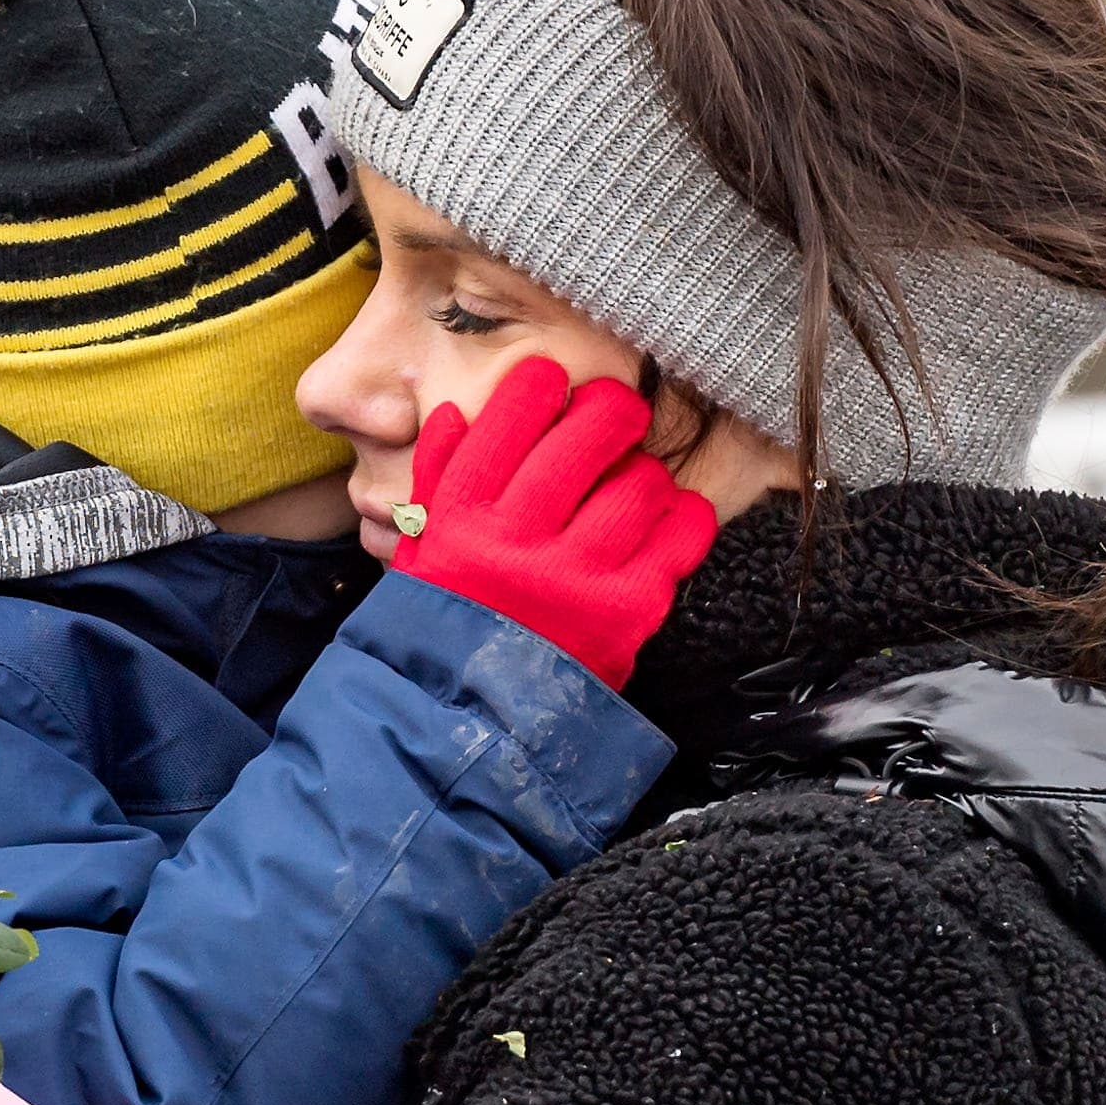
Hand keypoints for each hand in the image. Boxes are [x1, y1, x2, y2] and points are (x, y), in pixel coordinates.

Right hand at [392, 358, 720, 691]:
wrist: (475, 723)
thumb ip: (438, 482)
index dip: (538, 387)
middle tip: (618, 410)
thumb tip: (457, 413)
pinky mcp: (627, 611)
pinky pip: (679, 536)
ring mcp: (577, 576)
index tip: (553, 381)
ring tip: (633, 483)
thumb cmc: (452, 626)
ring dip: (642, 472)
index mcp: (462, 519)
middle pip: (585, 437)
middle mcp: (518, 540)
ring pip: (638, 482)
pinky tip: (667, 518)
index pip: (507, 423)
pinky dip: (682, 517)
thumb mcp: (422, 554)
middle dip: (611, 409)